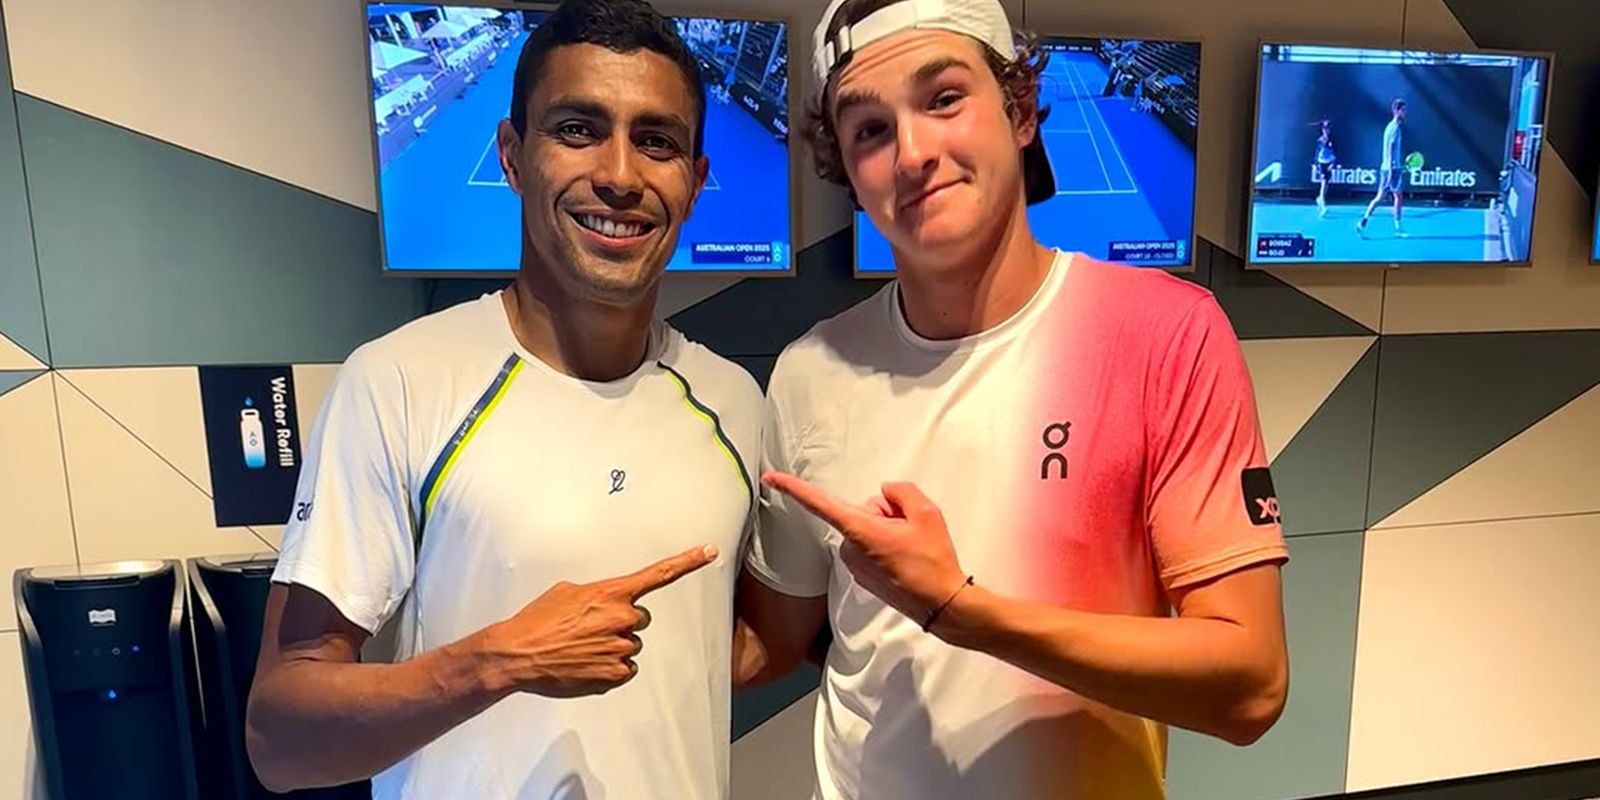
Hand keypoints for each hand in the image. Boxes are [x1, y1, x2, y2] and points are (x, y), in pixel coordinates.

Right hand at [479, 545, 717, 697]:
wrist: (518, 654)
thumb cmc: (538, 620)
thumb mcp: (567, 592)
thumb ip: (598, 594)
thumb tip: (606, 603)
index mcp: (612, 593)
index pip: (659, 574)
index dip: (687, 562)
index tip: (709, 551)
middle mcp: (622, 618)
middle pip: (640, 619)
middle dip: (621, 622)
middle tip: (592, 627)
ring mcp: (620, 648)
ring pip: (630, 645)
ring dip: (612, 645)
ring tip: (582, 647)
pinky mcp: (614, 675)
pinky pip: (624, 668)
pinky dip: (609, 668)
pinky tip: (585, 663)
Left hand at [763, 472, 965, 624]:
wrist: (942, 605)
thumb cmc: (933, 560)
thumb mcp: (926, 512)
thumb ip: (900, 491)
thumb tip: (886, 493)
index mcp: (859, 530)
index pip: (819, 503)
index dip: (793, 488)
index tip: (769, 478)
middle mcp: (849, 549)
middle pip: (862, 511)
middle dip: (885, 514)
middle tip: (910, 531)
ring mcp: (854, 565)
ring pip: (866, 528)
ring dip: (887, 531)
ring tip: (910, 548)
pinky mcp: (862, 577)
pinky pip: (869, 547)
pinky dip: (886, 547)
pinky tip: (905, 559)